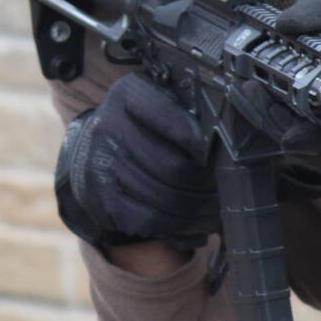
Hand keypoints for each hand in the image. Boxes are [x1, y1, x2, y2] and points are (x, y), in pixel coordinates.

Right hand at [54, 72, 217, 249]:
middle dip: (207, 185)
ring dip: (198, 211)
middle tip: (225, 191)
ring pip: (165, 199)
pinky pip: (150, 220)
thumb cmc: (141, 125)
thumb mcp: (159, 101)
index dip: (204, 147)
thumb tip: (227, 143)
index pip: (175, 123)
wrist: (93, 150)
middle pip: (175, 168)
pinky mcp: (102, 199)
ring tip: (215, 210)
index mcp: (130, 94)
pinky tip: (193, 223)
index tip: (224, 159)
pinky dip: (177, 226)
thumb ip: (188, 112)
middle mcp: (111, 126)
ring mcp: (103, 165)